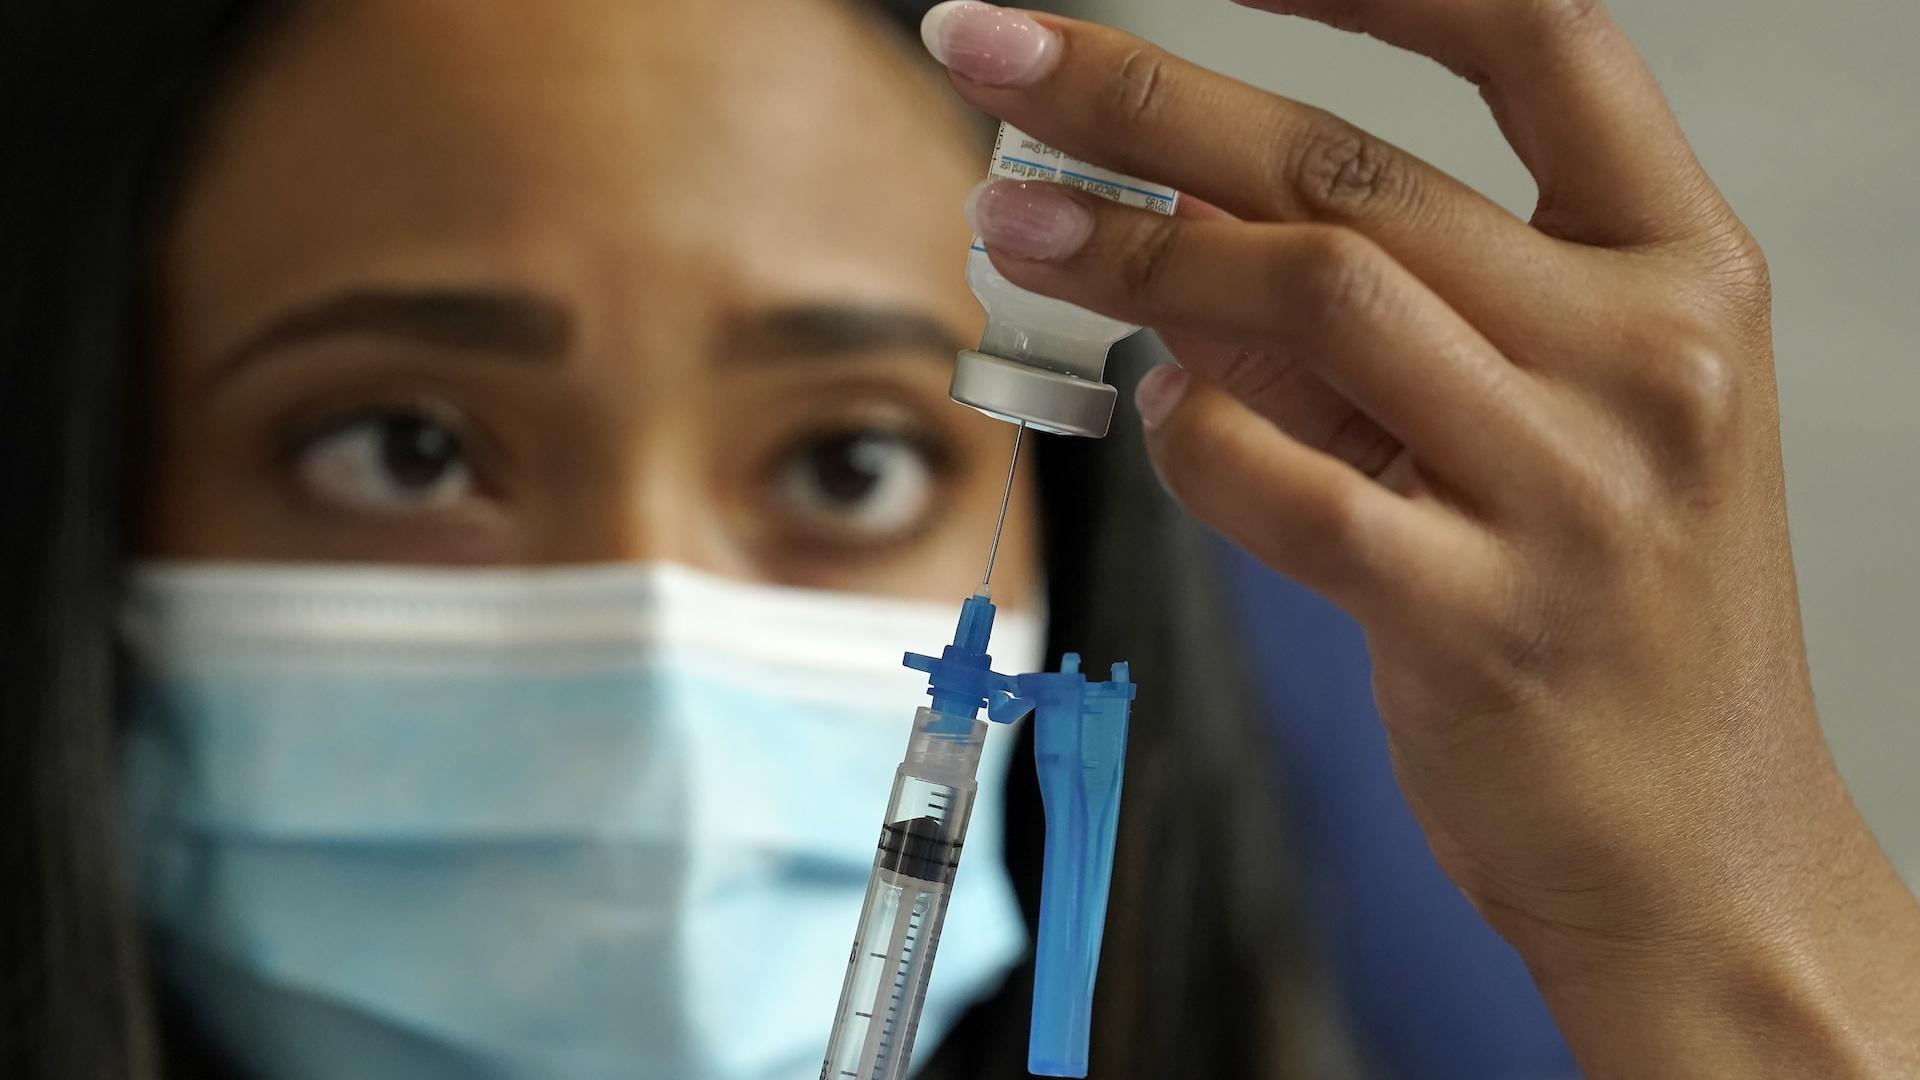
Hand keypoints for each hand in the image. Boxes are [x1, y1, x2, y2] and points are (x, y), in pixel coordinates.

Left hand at [922, 1, 1919, 1072]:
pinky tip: (1149, 415)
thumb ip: (1380, 320)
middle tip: (996, 50)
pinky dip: (1186, 436)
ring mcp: (1573, 491)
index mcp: (1682, 270)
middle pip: (1353, 170)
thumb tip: (1179, 220)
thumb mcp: (1544, 428)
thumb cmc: (1614, 619)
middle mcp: (1644, 357)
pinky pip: (1281, 484)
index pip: (1536, 36)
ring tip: (1010, 224)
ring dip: (1129, 253)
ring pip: (1307, 300)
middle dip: (1143, 95)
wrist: (1698, 850)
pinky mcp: (1479, 619)